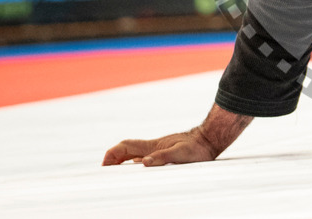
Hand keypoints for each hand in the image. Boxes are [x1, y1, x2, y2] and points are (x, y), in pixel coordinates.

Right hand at [102, 128, 218, 166]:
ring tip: (114, 173)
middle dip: (112, 159)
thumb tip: (144, 162)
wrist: (208, 139)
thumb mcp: (180, 154)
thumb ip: (163, 157)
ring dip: (121, 161)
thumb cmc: (197, 147)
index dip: (112, 154)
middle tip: (104, 171)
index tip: (103, 165)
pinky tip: (135, 170)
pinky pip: (143, 158)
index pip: (125, 146)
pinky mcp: (164, 153)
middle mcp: (152, 147)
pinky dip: (134, 163)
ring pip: (133, 154)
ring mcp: (157, 149)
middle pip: (126, 150)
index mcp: (152, 146)